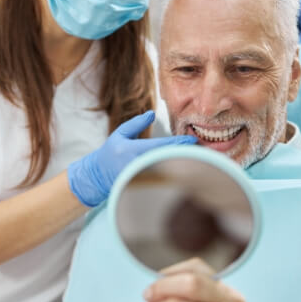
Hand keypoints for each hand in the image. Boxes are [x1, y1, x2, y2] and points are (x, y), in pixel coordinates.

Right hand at [68, 111, 196, 206]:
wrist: (97, 176)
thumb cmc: (110, 152)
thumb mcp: (119, 134)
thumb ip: (136, 123)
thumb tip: (152, 113)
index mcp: (132, 150)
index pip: (161, 146)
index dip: (179, 144)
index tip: (193, 140)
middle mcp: (137, 165)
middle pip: (168, 160)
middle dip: (185, 155)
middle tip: (203, 151)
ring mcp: (140, 179)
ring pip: (166, 172)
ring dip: (182, 165)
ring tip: (199, 160)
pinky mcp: (142, 187)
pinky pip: (162, 180)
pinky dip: (174, 175)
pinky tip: (185, 171)